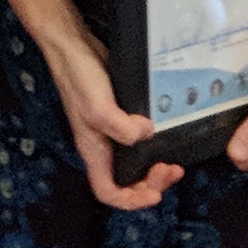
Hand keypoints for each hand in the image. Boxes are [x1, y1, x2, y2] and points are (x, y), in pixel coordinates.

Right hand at [36, 23, 177, 210]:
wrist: (73, 46)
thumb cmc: (79, 79)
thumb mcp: (98, 107)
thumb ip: (122, 127)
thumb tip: (148, 134)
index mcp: (95, 151)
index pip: (108, 192)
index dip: (131, 201)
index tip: (154, 195)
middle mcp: (104, 145)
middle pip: (127, 181)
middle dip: (151, 183)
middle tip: (171, 169)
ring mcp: (112, 130)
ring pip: (136, 162)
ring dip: (156, 167)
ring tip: (174, 160)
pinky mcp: (123, 114)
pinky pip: (141, 139)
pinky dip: (156, 143)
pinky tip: (169, 134)